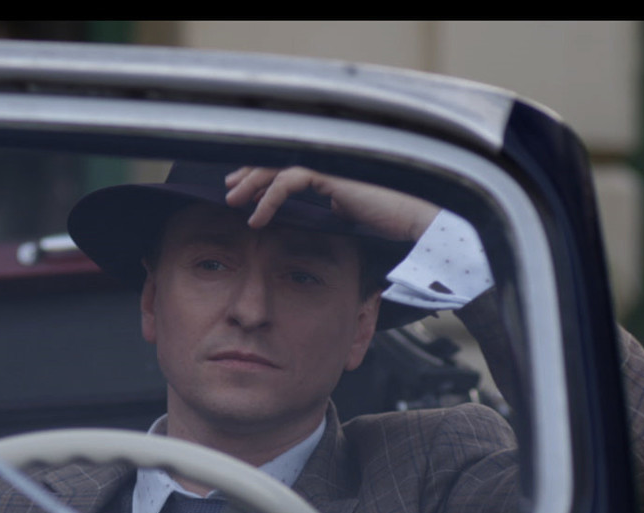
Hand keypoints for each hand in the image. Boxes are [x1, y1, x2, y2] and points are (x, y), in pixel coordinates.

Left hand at [224, 166, 439, 241]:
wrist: (414, 223)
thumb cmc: (390, 220)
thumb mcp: (353, 213)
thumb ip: (336, 206)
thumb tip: (327, 210)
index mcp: (332, 167)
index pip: (288, 164)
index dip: (262, 174)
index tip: (242, 190)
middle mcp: (330, 161)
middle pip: (278, 158)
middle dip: (250, 172)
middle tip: (229, 189)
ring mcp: (331, 165)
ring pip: (278, 165)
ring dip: (252, 182)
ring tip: (233, 202)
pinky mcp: (332, 175)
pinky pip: (289, 180)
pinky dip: (269, 198)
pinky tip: (257, 217)